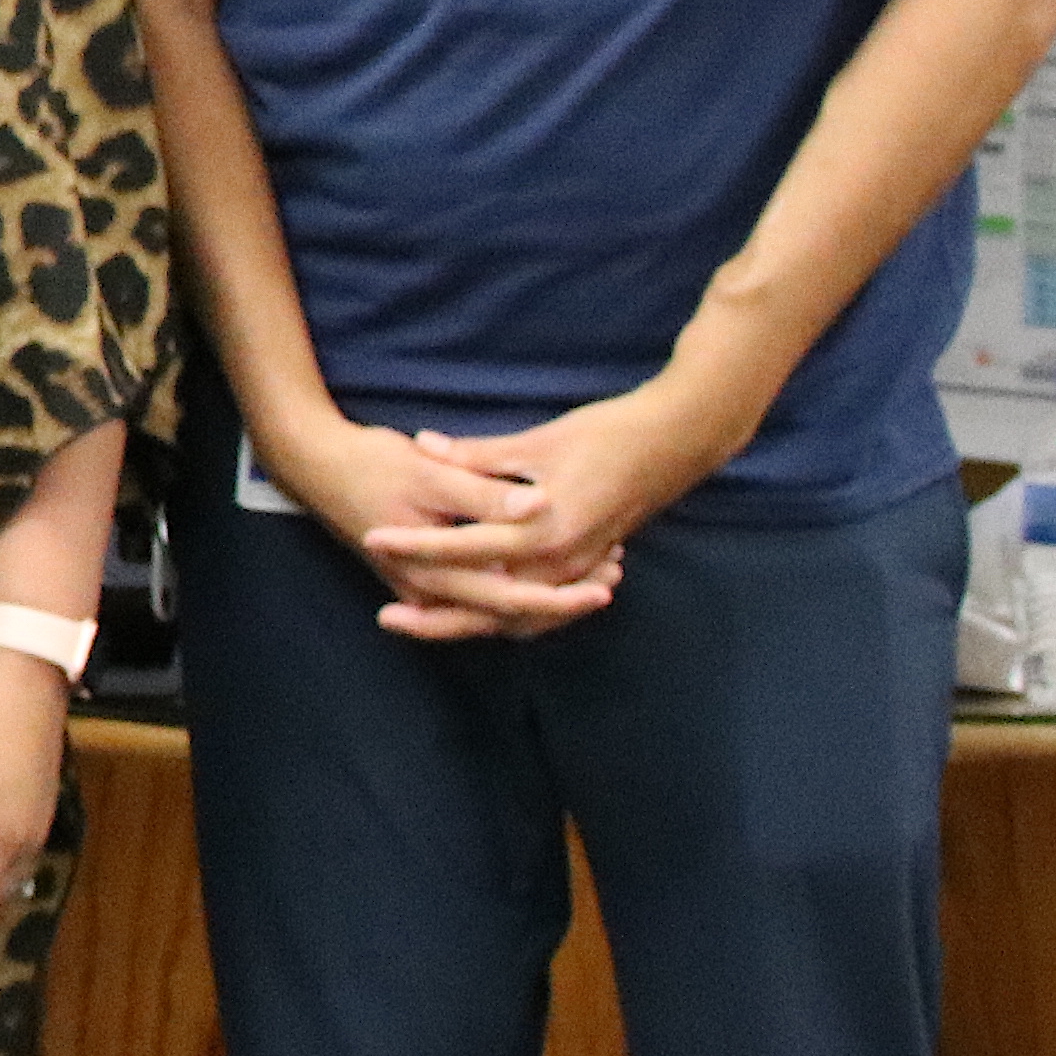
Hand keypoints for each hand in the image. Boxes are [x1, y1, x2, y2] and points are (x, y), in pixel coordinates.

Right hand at [263, 409, 624, 642]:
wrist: (312, 464)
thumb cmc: (368, 463)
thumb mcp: (427, 472)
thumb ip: (484, 493)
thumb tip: (539, 504)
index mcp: (434, 570)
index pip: (510, 601)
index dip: (561, 597)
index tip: (603, 586)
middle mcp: (430, 588)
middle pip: (509, 616)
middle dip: (562, 603)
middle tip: (611, 583)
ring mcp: (425, 585)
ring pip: (497, 611)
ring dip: (545, 598)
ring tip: (595, 577)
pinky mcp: (424, 574)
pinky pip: (480, 598)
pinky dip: (519, 589)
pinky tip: (549, 569)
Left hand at [359, 381, 735, 620]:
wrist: (681, 438)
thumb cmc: (611, 432)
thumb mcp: (539, 441)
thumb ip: (478, 455)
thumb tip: (424, 445)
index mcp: (545, 527)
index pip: (465, 545)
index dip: (416, 543)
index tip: (374, 539)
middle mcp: (563, 559)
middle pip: (488, 605)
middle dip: (437, 616)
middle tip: (387, 619)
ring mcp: (581, 569)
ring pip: (517, 616)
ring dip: (472, 623)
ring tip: (424, 623)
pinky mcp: (592, 567)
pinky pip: (544, 608)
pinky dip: (512, 616)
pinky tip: (481, 613)